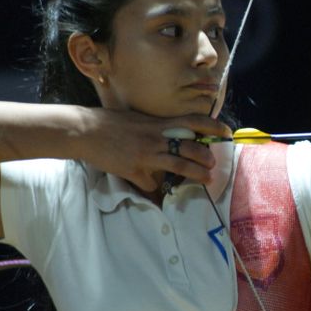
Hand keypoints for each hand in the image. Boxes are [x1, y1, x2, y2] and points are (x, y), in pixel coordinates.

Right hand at [77, 108, 231, 191]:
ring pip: (179, 166)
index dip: (212, 125)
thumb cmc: (111, 122)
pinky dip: (155, 188)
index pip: (192, 121)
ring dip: (196, 174)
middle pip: (191, 147)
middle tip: (212, 163)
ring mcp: (146, 155)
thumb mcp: (139, 119)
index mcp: (158, 123)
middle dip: (206, 157)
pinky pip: (150, 183)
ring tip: (206, 179)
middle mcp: (156, 138)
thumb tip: (174, 136)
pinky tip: (156, 190)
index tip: (225, 131)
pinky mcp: (134, 170)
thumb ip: (158, 128)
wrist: (85, 131)